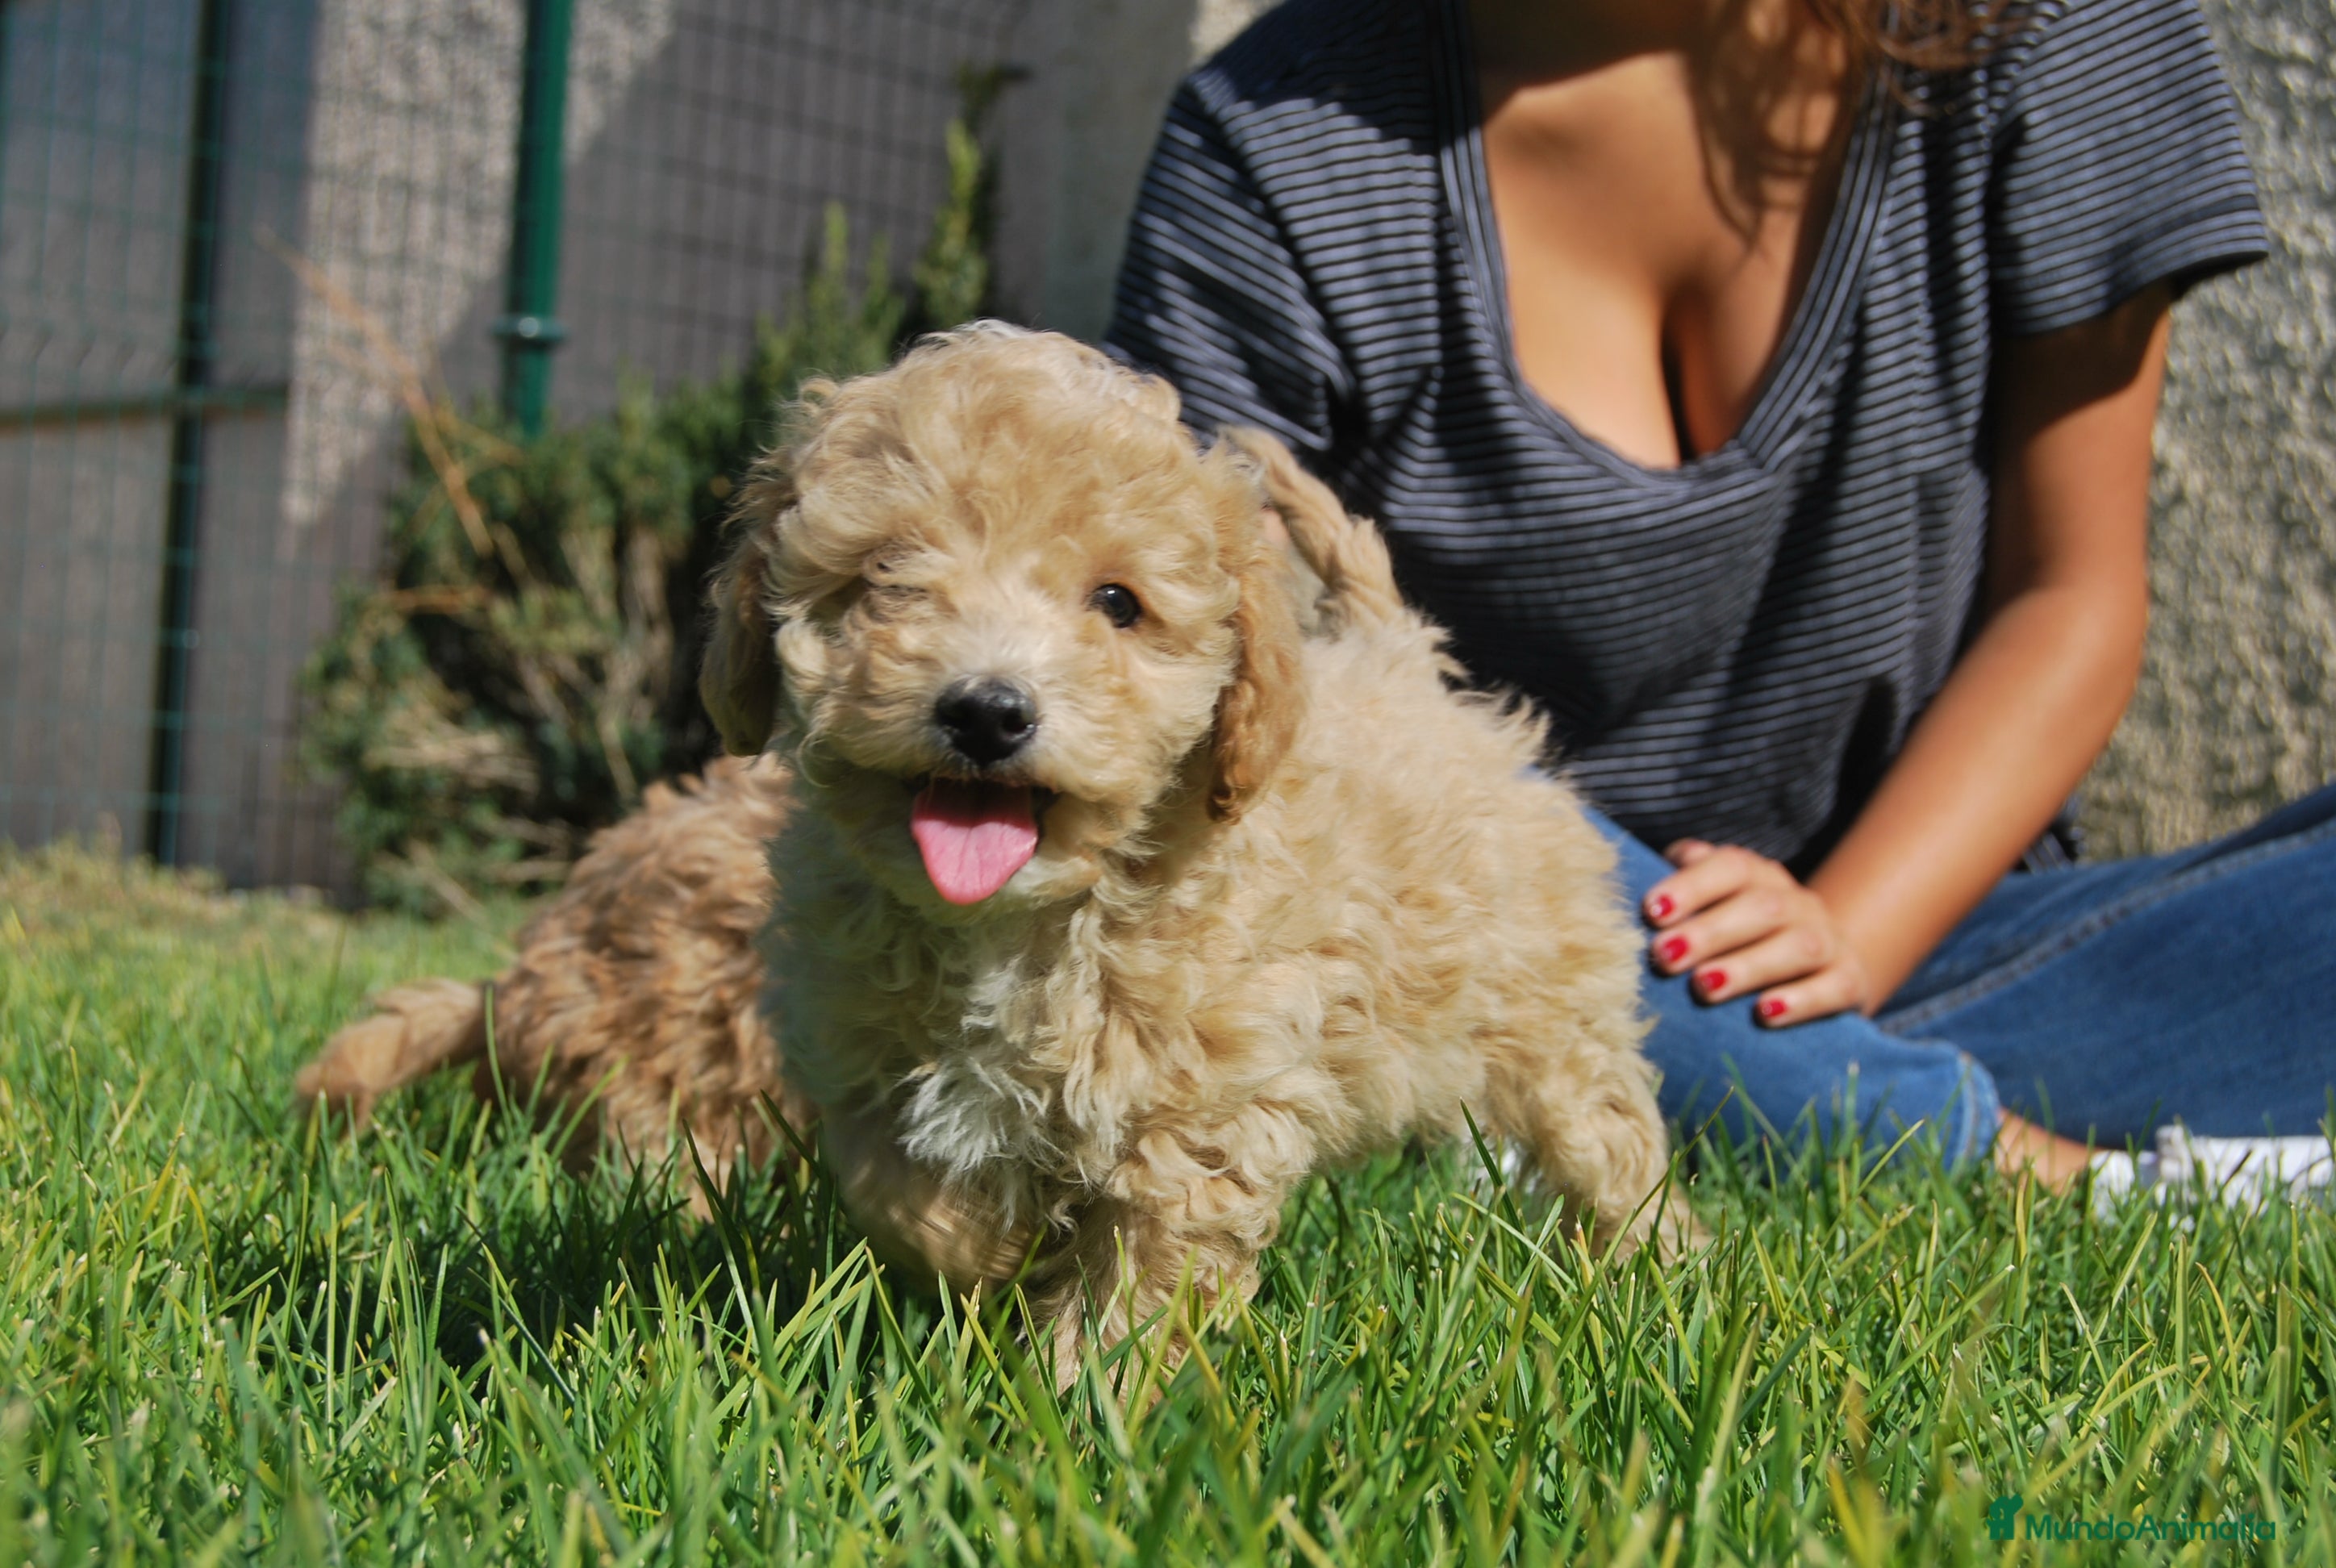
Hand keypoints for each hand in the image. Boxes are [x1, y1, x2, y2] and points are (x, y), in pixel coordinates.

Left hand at [1643, 840, 1873, 1024]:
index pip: (1730, 867)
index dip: (1692, 886)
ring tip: (1703, 987)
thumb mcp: (1713, 910)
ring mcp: (1829, 940)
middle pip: (1760, 907)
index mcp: (1759, 877)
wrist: (1822, 968)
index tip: (1652, 911)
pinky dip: (1800, 1001)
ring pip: (1797, 945)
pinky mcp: (1849, 981)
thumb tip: (1642, 875)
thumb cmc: (1741, 939)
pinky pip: (1833, 987)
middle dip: (1709, 931)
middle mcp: (1797, 902)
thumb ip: (1681, 890)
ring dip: (1747, 966)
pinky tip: (1764, 1014)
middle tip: (1664, 957)